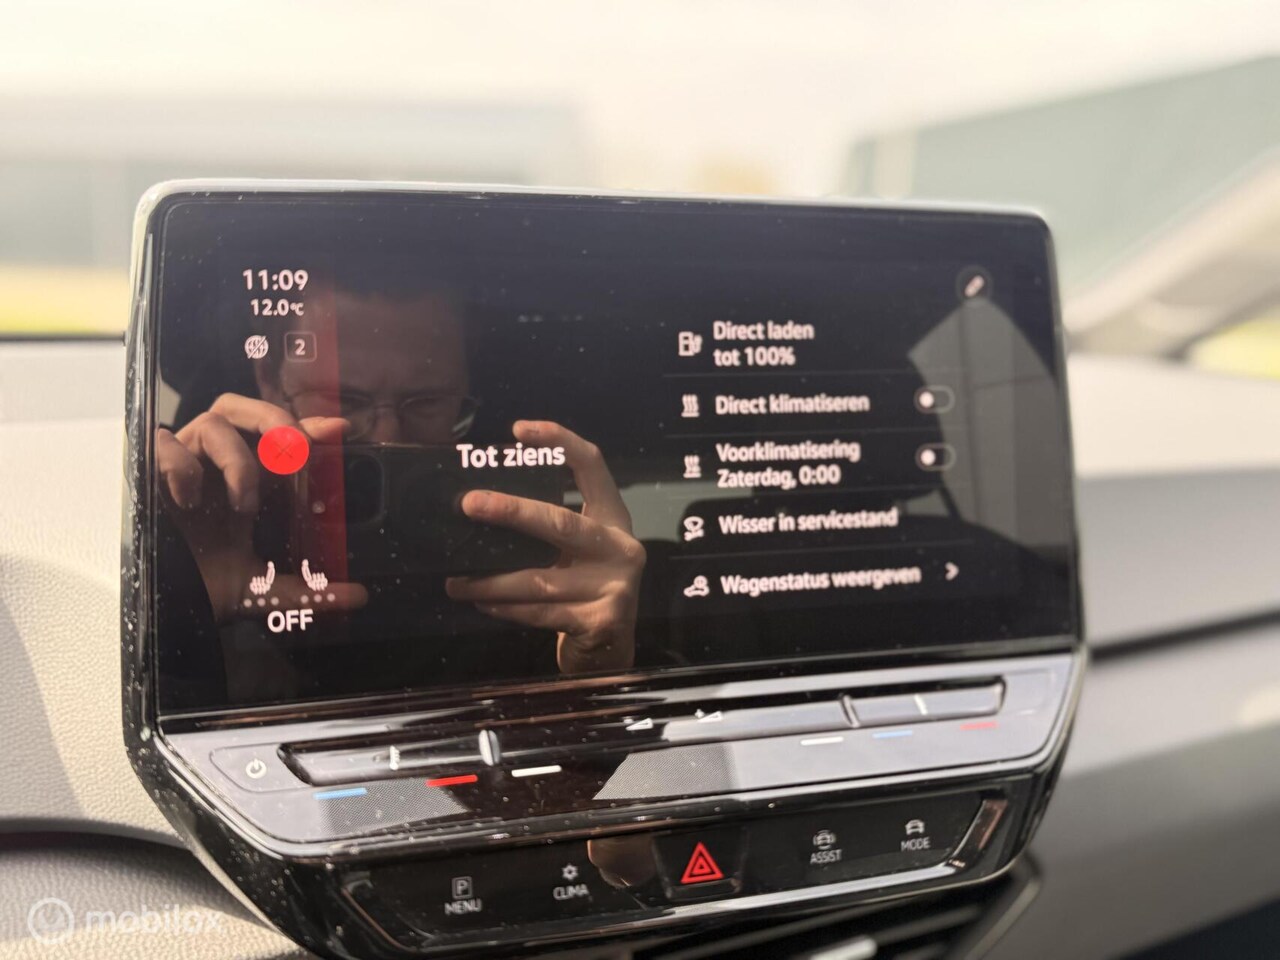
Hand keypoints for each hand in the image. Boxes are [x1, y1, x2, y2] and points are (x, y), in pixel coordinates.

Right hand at [156, 393, 365, 621]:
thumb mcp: (263, 589)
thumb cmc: (206, 586)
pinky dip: (182, 465)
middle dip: (272, 419)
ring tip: (245, 502)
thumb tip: (358, 596)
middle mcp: (214, 466)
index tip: (339, 429)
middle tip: (295, 450)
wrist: (164, 611)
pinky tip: (191, 499)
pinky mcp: (149, 477)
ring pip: (210, 422)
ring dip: (237, 459)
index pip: (275, 437)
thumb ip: (309, 590)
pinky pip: (164, 446)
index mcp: (244, 480)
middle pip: (240, 408)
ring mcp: (182, 467)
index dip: (306, 425)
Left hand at [445, 421, 644, 673]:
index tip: (518, 430)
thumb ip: (549, 531)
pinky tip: (482, 603)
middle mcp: (621, 547)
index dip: (560, 441)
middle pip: (561, 522)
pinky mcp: (602, 621)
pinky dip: (506, 608)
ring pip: (540, 578)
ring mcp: (615, 585)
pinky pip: (541, 611)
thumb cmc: (583, 592)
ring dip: (491, 580)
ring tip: (456, 582)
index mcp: (613, 518)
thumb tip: (483, 508)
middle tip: (469, 504)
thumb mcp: (576, 553)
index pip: (592, 466)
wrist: (611, 650)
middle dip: (511, 511)